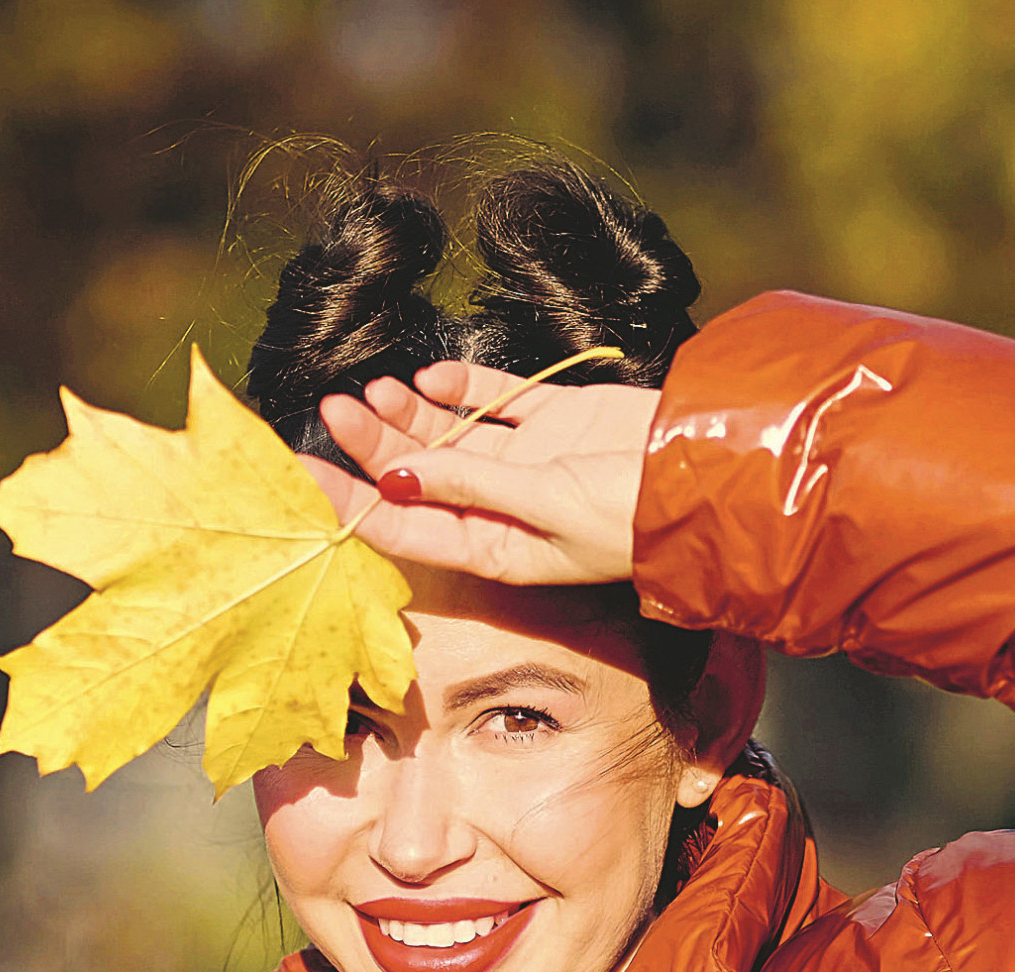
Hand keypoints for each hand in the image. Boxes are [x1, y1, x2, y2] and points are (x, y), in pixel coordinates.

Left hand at [307, 361, 660, 584]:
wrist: (711, 474)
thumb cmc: (633, 513)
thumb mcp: (544, 506)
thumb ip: (471, 486)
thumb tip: (396, 478)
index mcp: (497, 551)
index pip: (406, 529)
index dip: (352, 504)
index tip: (304, 477)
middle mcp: (506, 510)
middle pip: (421, 478)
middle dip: (375, 447)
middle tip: (334, 409)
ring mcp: (532, 462)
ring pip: (452, 436)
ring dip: (412, 415)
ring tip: (376, 389)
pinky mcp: (559, 420)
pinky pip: (499, 400)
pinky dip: (465, 387)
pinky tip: (433, 377)